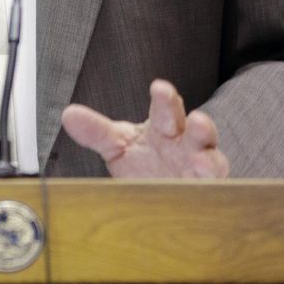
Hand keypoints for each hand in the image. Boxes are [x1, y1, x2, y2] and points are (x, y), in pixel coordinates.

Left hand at [61, 79, 229, 178]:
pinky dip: (213, 191)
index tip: (159, 88)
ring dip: (211, 161)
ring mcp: (200, 170)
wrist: (161, 194)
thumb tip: (68, 115)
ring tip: (202, 163)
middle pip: (196, 129)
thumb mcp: (117, 145)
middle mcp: (187, 144)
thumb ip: (96, 131)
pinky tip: (206, 190)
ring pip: (214, 161)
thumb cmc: (143, 161)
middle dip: (199, 125)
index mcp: (164, 126)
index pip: (165, 107)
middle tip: (196, 121)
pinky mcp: (206, 195)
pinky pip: (215, 192)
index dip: (165, 98)